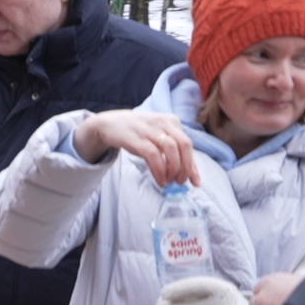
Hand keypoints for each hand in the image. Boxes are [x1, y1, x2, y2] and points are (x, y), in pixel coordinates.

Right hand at [73, 110, 201, 187]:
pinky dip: (159, 170)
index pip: (188, 145)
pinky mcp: (136, 137)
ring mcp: (149, 129)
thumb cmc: (137, 134)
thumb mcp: (157, 137)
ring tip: (169, 182)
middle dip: (186, 167)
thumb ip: (172, 151)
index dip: (194, 166)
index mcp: (172, 121)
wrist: (108, 124)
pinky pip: (153, 155)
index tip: (196, 183)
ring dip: (173, 169)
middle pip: (184, 144)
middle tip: (181, 182)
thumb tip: (190, 174)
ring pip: (171, 149)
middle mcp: (163, 122)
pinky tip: (160, 179)